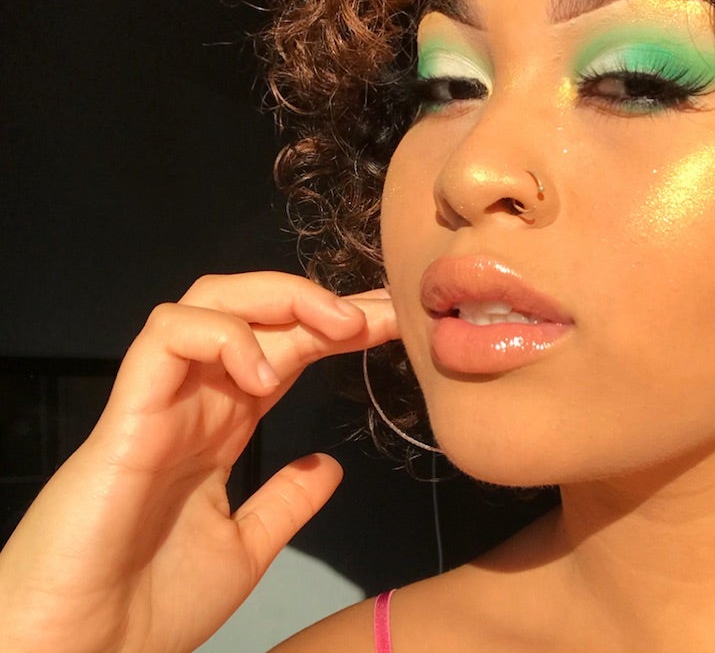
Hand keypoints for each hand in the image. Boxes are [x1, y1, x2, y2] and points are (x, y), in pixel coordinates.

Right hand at [0, 272, 395, 652]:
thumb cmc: (151, 609)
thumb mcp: (244, 549)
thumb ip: (285, 502)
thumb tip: (329, 467)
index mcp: (222, 424)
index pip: (287, 349)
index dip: (338, 328)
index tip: (391, 322)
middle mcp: (196, 398)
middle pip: (256, 310)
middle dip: (322, 298)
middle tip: (380, 311)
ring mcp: (162, 399)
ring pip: (210, 299)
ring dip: (280, 299)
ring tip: (335, 327)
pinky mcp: (129, 412)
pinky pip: (168, 336)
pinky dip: (223, 335)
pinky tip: (264, 375)